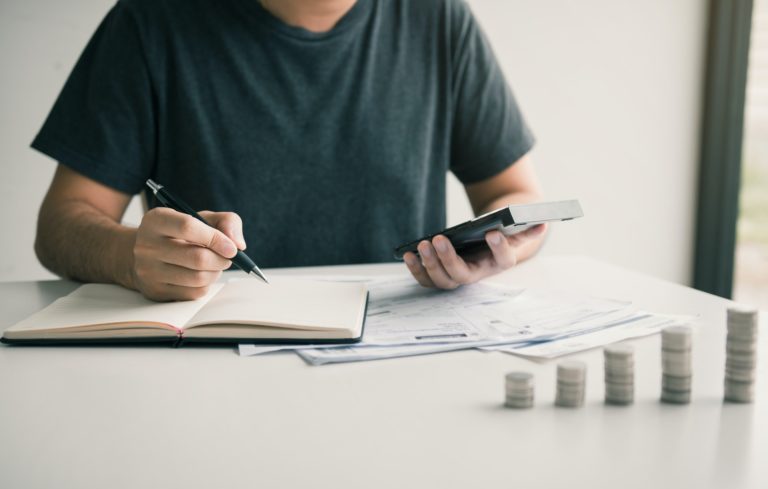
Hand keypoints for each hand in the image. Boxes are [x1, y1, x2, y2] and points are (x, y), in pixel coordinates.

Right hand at [131, 208, 245, 300]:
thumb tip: (238, 244)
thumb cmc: (180, 234)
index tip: (232, 248)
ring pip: (198, 278)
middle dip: (221, 260)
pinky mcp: (156, 291)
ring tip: (215, 264)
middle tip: (227, 257)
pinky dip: (206, 285)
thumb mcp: (201, 218)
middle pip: (197, 258)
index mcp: (156, 220)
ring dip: (216, 272)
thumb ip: (226, 222)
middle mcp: (147, 245)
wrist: (148, 255)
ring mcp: (148, 271)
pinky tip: (202, 275)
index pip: (188, 227)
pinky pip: (194, 293)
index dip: (215, 238)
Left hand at [402, 224, 546, 288]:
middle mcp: (478, 274)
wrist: (484, 246)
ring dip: (430, 264)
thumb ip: (526, 230)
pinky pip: (426, 279)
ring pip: (442, 280)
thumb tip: (544, 223)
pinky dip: (416, 269)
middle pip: (462, 275)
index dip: (499, 248)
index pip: (503, 259)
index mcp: (499, 263)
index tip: (493, 232)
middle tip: (438, 238)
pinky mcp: (440, 276)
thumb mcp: (514, 233)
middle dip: (448, 258)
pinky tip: (408, 253)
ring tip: (423, 243)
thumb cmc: (498, 237)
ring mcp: (456, 278)